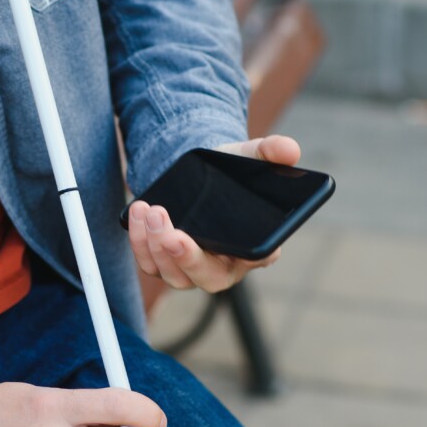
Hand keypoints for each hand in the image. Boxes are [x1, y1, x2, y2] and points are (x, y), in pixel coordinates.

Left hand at [128, 135, 302, 292]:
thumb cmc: (231, 173)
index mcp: (257, 246)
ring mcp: (193, 269)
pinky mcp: (166, 263)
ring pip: (174, 276)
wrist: (199, 176)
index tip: (236, 248)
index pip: (260, 257)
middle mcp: (226, 266)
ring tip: (150, 211)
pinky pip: (150, 264)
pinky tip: (138, 212)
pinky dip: (140, 242)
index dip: (248, 257)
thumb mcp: (249, 157)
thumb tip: (289, 149)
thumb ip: (270, 152)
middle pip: (208, 277)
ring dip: (157, 247)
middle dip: (187, 258)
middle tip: (173, 234)